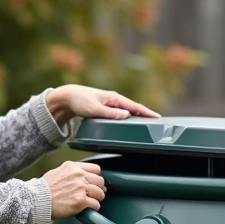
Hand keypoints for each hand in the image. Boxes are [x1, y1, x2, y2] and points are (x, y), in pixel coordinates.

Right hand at [42, 161, 104, 218]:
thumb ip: (70, 172)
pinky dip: (93, 207)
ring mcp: (80, 188)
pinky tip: (88, 208)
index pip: (96, 169)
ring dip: (97, 198)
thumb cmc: (43, 189)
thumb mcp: (57, 172)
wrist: (36, 200)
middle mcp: (78, 175)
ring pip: (100, 193)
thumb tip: (80, 176)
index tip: (94, 182)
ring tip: (91, 202)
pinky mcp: (81, 201)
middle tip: (94, 194)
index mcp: (73, 167)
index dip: (96, 177)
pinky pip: (96, 204)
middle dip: (98, 188)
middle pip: (100, 181)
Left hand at [45, 84, 159, 126]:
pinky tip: (130, 124)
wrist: (66, 98)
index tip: (158, 118)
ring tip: (148, 126)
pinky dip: (128, 119)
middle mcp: (114, 100)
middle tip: (158, 124)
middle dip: (146, 116)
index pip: (135, 107)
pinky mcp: (105, 109)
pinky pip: (120, 115)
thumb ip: (110, 113)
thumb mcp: (94, 109)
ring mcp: (110, 104)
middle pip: (134, 110)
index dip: (147, 113)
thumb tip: (127, 115)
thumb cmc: (79, 101)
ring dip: (137, 118)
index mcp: (114, 98)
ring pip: (128, 112)